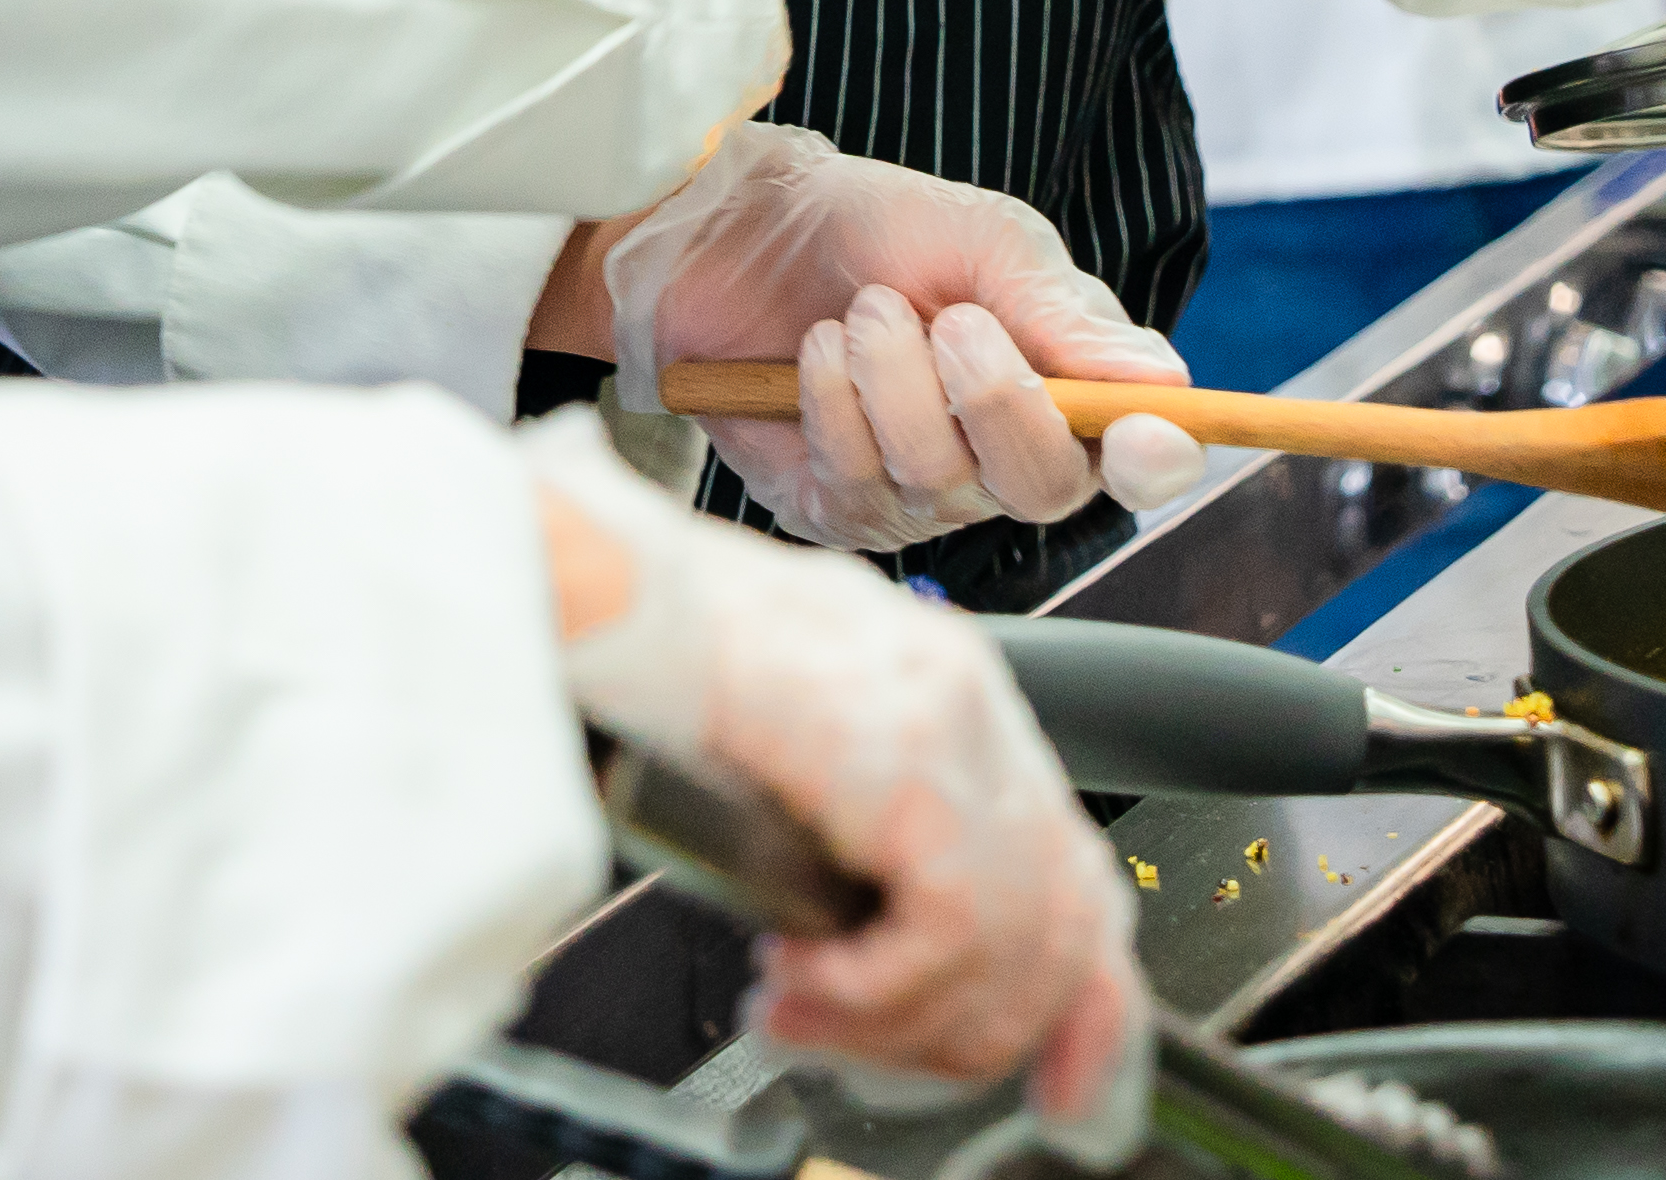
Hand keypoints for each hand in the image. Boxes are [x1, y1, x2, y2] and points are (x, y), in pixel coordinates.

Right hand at [529, 417, 1153, 1132]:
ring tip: (803, 1012)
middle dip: (980, 1026)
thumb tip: (854, 936)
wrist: (586, 583)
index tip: (1056, 1083)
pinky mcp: (908, 755)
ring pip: (1013, 937)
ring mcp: (952, 718)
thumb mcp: (775, 745)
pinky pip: (950, 926)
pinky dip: (878, 985)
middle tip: (870, 1054)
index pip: (1068, 863)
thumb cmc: (638, 646)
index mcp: (946, 689)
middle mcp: (969, 697)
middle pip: (1066, 913)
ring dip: (904, 1017)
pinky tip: (799, 973)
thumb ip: (842, 831)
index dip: (1079, 997)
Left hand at [599, 123, 1206, 544]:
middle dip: (995, 396)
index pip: (1139, 461)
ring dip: (894, 375)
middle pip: (1042, 487)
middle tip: (949, 319)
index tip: (1144, 436)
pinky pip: (853, 486)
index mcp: (1066, 394)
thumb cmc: (874, 228)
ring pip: (939, 480)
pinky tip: (816, 351)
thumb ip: (1065, 314)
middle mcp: (1000, 463)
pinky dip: (833, 401)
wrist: (742, 227)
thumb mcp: (985, 239)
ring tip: (863, 310)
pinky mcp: (832, 509)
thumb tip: (1164, 385)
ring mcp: (917, 498)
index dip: (1154, 461)